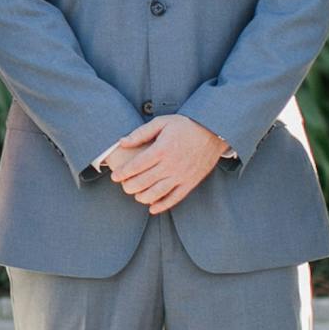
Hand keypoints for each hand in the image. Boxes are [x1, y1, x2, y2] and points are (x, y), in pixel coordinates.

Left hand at [103, 114, 226, 212]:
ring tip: (136, 194)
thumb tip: (122, 142)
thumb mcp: (162, 122)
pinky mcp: (191, 182)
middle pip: (144, 181)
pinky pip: (175, 198)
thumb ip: (141, 133)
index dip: (123, 173)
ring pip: (157, 193)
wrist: (213, 131)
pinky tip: (152, 207)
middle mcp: (171, 164)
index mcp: (161, 149)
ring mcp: (181, 175)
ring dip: (143, 197)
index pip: (136, 165)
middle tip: (123, 186)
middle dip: (129, 186)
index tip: (115, 176)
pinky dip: (162, 205)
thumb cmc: (185, 125)